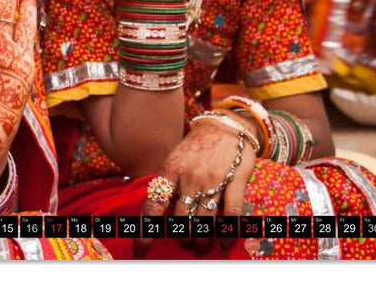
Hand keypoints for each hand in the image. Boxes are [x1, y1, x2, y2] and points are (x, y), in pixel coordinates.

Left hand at [134, 119, 255, 257]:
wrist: (225, 126)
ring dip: (202, 240)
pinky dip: (226, 232)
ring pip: (205, 220)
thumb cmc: (196, 148)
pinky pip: (231, 214)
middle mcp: (190, 176)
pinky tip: (223, 242)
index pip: (154, 205)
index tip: (140, 249)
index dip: (146, 230)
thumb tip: (158, 213)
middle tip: (185, 242)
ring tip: (200, 246)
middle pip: (183, 219)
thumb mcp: (175, 160)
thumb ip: (168, 185)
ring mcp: (214, 179)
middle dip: (183, 237)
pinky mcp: (236, 180)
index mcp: (171, 170)